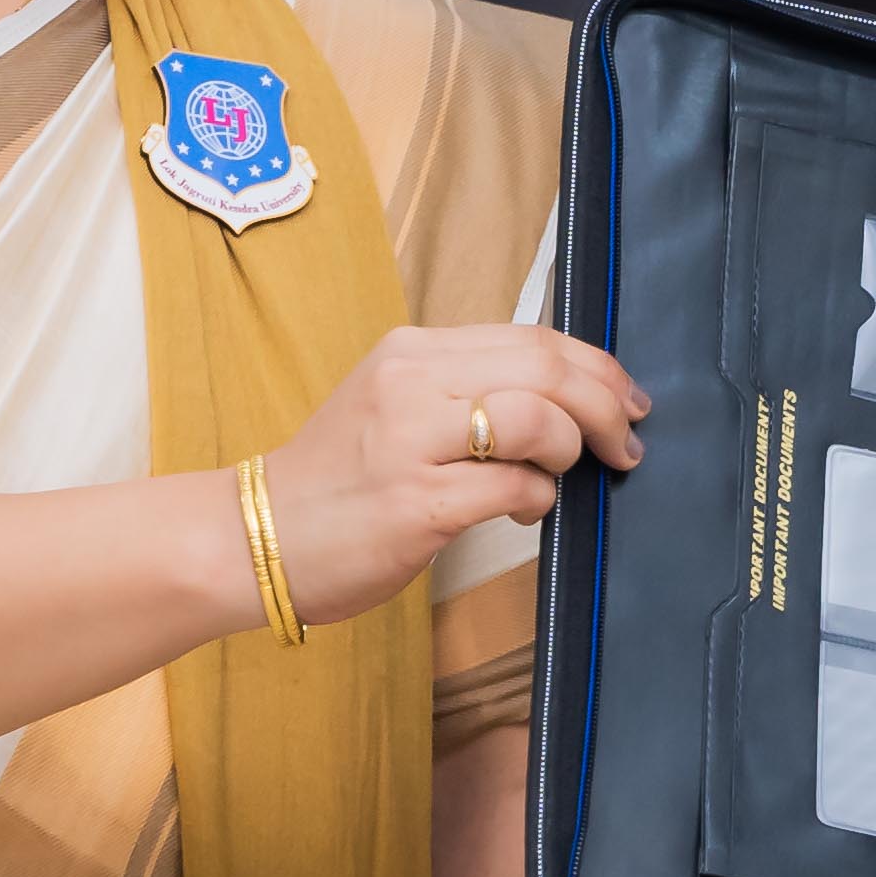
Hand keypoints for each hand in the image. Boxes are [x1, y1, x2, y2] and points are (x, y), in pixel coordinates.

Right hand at [257, 326, 649, 631]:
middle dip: (605, 405)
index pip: (533, 338)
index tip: (627, 398)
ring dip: (570, 450)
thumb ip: (469, 390)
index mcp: (412, 352)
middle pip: (546, 369)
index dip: (597, 367)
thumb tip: (569, 398)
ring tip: (559, 475)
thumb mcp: (396, 407)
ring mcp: (409, 442)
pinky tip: (522, 511)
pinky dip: (538, 498)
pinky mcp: (415, 503)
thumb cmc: (337, 482)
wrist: (248, 538)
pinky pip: (514, 487)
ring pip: (537, 419)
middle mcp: (411, 384)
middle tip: (626, 442)